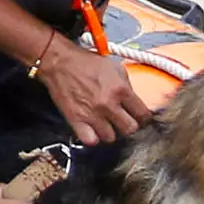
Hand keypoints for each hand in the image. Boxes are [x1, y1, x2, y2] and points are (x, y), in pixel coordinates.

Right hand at [36, 34, 151, 145]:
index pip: (143, 114)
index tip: (140, 118)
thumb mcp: (114, 67)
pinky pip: (91, 141)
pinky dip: (92, 138)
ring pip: (111, 138)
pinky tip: (92, 129)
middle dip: (128, 126)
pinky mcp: (76, 120)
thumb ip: (127, 86)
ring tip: (105, 123)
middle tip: (122, 121)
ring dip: (109, 132)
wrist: (60, 62)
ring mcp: (92, 114)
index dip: (143, 118)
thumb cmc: (85, 63)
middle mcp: (108, 104)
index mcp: (120, 90)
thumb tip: (134, 101)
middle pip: (130, 130)